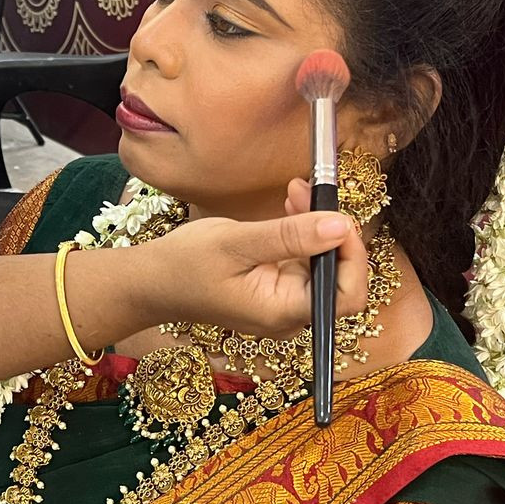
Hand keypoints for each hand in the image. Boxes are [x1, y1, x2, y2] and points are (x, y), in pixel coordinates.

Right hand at [151, 205, 366, 336]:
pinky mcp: (275, 286)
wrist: (151, 282)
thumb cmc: (183, 267)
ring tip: (296, 191)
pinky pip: (303, 259)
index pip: (346, 294)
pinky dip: (301, 231)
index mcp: (282, 312)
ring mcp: (283, 300)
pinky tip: (289, 206)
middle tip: (311, 193)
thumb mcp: (235, 243)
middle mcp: (289, 312)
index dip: (353, 257)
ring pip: (322, 263)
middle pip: (338, 276)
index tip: (338, 218)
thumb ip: (289, 236)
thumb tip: (339, 225)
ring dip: (316, 225)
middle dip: (333, 232)